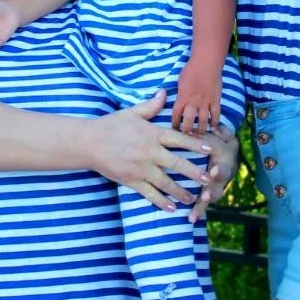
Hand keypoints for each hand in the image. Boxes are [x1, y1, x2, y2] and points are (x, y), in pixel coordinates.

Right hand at [90, 92, 216, 210]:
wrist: (89, 142)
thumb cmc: (110, 126)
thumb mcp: (131, 113)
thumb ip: (151, 105)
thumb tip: (164, 91)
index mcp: (151, 134)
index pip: (178, 139)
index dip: (195, 144)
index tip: (209, 150)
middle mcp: (149, 152)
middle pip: (177, 163)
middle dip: (194, 172)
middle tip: (209, 179)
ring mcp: (140, 168)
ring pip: (165, 182)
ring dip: (180, 192)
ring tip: (193, 198)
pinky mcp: (131, 180)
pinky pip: (149, 193)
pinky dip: (161, 202)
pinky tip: (171, 208)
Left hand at [172, 60, 221, 134]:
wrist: (206, 63)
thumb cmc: (191, 69)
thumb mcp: (180, 82)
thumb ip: (180, 94)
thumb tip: (179, 101)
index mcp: (182, 97)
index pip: (176, 115)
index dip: (175, 124)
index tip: (174, 129)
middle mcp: (193, 102)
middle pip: (189, 122)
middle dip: (187, 131)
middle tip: (186, 137)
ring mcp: (205, 102)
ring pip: (203, 121)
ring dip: (201, 130)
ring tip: (199, 136)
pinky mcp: (216, 100)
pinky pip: (216, 114)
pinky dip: (215, 122)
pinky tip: (214, 128)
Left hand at [189, 127, 239, 222]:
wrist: (222, 148)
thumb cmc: (216, 136)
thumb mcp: (218, 131)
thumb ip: (217, 131)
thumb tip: (215, 128)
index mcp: (226, 154)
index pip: (223, 159)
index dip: (219, 167)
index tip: (214, 172)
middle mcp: (224, 171)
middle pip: (220, 182)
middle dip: (213, 189)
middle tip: (205, 195)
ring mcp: (217, 183)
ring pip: (213, 194)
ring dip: (203, 204)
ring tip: (194, 213)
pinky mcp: (209, 192)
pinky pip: (204, 203)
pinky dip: (198, 211)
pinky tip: (190, 219)